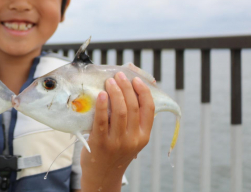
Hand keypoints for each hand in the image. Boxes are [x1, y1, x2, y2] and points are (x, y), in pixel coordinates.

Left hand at [80, 72, 154, 191]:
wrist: (102, 175)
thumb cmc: (115, 152)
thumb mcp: (131, 138)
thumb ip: (133, 119)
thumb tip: (130, 90)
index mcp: (144, 136)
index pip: (149, 109)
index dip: (143, 91)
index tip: (135, 79)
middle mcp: (133, 139)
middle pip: (133, 106)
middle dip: (126, 87)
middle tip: (118, 76)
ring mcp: (117, 142)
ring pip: (119, 111)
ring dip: (115, 92)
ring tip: (109, 81)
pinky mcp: (101, 143)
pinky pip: (102, 120)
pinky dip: (101, 105)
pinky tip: (100, 94)